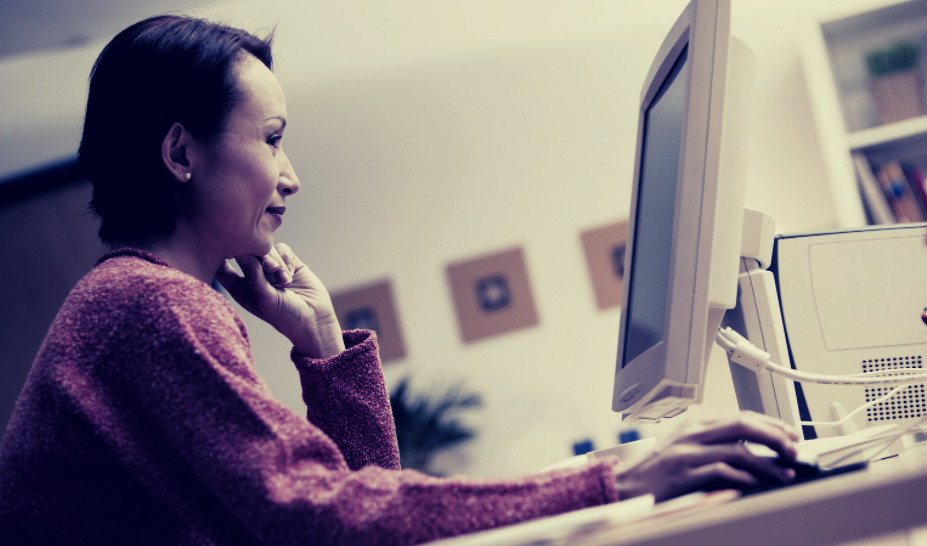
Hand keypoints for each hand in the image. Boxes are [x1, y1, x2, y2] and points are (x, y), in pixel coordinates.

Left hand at [215, 243, 345, 358]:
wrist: (315, 320)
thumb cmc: (286, 317)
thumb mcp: (266, 298)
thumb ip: (253, 275)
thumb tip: (240, 252)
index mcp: (240, 288)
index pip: (222, 267)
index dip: (222, 256)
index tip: (228, 248)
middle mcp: (254, 276)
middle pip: (247, 253)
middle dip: (259, 257)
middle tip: (271, 268)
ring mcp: (272, 268)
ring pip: (266, 249)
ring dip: (277, 262)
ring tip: (285, 280)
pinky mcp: (288, 262)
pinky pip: (282, 249)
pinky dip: (286, 260)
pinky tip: (291, 274)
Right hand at [613, 411, 799, 501]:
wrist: (626, 487)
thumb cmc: (657, 473)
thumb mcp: (685, 450)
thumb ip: (713, 446)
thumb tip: (753, 452)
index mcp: (695, 427)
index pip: (740, 417)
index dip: (770, 424)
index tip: (790, 434)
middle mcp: (692, 435)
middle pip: (742, 426)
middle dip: (774, 437)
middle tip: (793, 450)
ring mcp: (686, 454)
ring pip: (737, 450)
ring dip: (766, 463)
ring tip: (782, 473)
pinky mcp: (683, 474)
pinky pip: (720, 471)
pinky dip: (743, 477)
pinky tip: (755, 483)